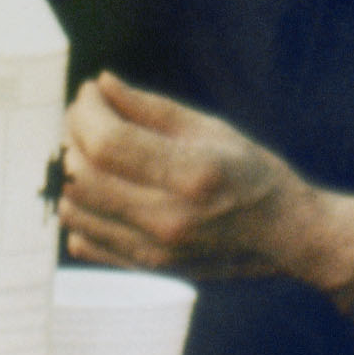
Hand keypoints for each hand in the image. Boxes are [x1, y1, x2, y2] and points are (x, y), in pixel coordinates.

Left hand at [57, 76, 353, 302]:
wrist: (283, 236)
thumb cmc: (252, 173)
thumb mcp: (211, 128)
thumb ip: (151, 107)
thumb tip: (102, 84)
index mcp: (193, 175)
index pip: (109, 143)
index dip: (87, 111)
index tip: (90, 90)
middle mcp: (168, 219)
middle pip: (83, 175)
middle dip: (72, 135)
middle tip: (86, 114)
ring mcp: (153, 252)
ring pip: (74, 209)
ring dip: (70, 172)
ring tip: (91, 148)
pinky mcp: (144, 270)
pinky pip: (82, 241)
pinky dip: (79, 209)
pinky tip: (100, 186)